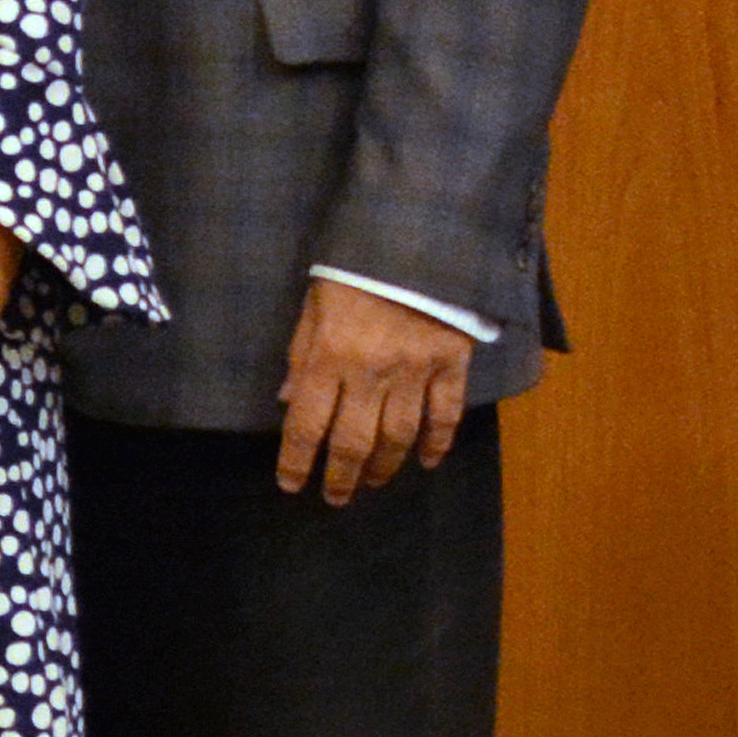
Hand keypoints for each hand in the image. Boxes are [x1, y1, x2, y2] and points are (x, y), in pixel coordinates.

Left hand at [277, 276, 474, 501]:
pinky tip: (429, 461)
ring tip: (372, 482)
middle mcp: (370, 372)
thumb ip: (300, 358)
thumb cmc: (352, 272)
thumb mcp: (312, 309)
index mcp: (327, 357)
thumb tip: (286, 403)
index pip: (306, 425)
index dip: (296, 462)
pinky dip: (438, 444)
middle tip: (335, 498)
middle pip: (354, 443)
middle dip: (342, 478)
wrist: (415, 238)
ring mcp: (415, 371)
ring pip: (399, 437)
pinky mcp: (451, 363)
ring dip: (384, 467)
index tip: (291, 485)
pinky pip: (446, 415)